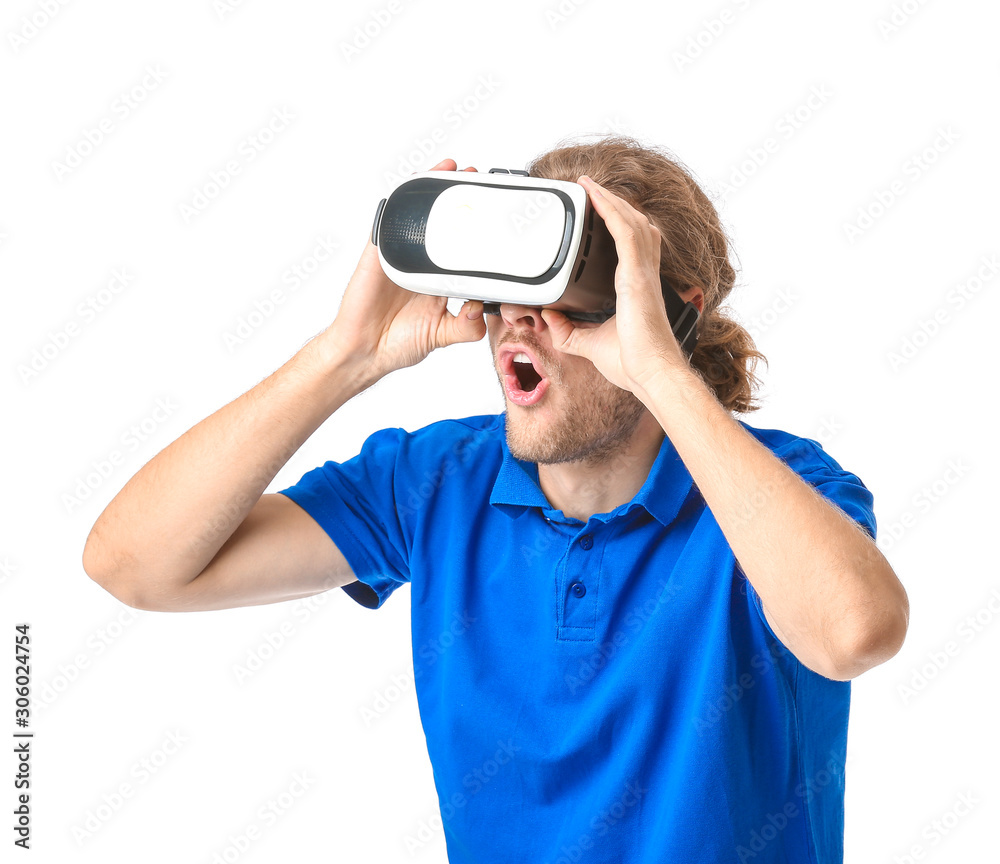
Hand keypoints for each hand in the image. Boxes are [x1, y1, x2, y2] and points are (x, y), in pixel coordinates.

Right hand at [320, 159, 485, 381]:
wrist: (365, 352)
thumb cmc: (399, 343)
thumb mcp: (443, 335)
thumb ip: (467, 326)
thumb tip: (483, 307)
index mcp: (438, 279)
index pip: (460, 245)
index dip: (475, 225)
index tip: (495, 209)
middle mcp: (420, 263)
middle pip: (441, 221)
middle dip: (458, 197)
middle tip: (477, 178)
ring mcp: (399, 255)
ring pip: (416, 214)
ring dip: (432, 188)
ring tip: (452, 169)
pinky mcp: (379, 253)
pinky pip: (389, 220)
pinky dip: (401, 201)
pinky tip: (414, 185)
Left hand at [540, 175, 686, 394]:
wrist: (649, 373)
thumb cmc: (631, 363)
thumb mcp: (588, 343)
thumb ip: (568, 331)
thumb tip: (549, 318)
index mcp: (636, 287)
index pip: (631, 245)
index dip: (618, 223)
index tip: (600, 212)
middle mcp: (643, 275)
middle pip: (633, 226)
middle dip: (613, 204)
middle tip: (590, 189)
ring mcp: (642, 272)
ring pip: (630, 222)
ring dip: (609, 200)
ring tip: (590, 186)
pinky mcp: (637, 275)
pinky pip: (624, 232)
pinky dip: (610, 210)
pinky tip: (596, 196)